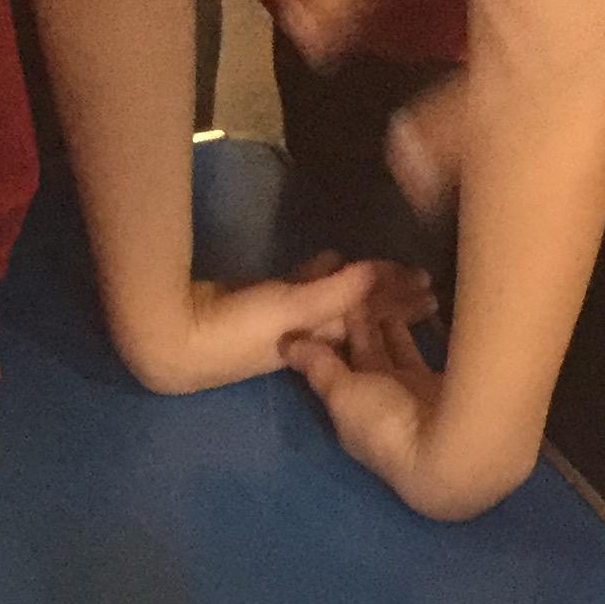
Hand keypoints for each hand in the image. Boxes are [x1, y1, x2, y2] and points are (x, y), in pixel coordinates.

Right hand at [116, 256, 434, 395]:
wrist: (175, 337)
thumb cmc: (236, 332)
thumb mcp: (293, 312)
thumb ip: (336, 291)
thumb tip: (375, 273)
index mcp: (322, 344)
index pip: (371, 322)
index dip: (399, 305)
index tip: (429, 288)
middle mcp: (309, 335)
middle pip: (360, 314)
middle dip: (389, 297)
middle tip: (425, 280)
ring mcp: (286, 320)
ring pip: (333, 300)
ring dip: (358, 285)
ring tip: (387, 269)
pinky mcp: (261, 304)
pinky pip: (301, 289)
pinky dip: (319, 275)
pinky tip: (334, 258)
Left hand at [283, 306, 529, 519]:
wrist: (448, 451)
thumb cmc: (385, 423)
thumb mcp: (343, 393)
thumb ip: (319, 365)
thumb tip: (286, 343)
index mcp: (349, 406)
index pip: (337, 361)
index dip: (336, 328)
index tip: (335, 291)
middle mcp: (377, 400)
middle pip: (368, 352)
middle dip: (366, 318)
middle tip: (368, 278)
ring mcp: (410, 394)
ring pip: (397, 348)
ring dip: (395, 319)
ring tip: (394, 284)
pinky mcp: (439, 385)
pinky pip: (424, 349)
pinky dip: (421, 328)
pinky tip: (421, 305)